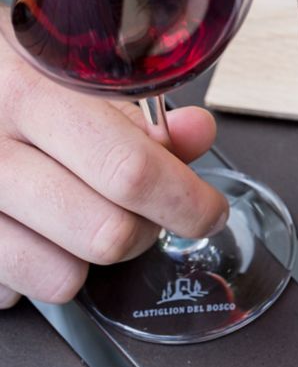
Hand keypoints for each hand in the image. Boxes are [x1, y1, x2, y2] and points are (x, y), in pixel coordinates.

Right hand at [0, 36, 227, 308]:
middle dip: (145, 231)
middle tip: (146, 212)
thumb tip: (196, 133)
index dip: (186, 201)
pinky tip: (34, 231)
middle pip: (107, 232)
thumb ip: (140, 113)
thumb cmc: (6, 80)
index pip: (130, 168)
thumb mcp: (68, 76)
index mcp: (29, 91)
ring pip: (64, 275)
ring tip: (82, 218)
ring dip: (90, 259)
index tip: (209, 212)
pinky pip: (17, 290)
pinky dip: (39, 271)